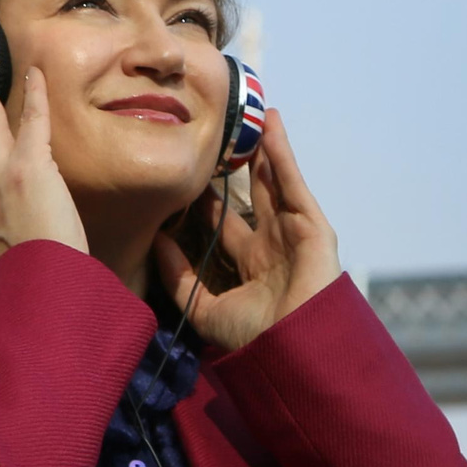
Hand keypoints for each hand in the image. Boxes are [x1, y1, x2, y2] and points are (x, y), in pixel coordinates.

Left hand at [153, 112, 342, 351]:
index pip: (223, 226)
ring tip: (246, 119)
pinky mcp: (311, 224)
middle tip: (213, 140)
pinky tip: (270, 126)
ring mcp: (293, 233)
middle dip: (234, 171)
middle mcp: (271, 246)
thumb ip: (178, 275)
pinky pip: (292, 182)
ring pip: (273, 183)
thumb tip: (155, 239)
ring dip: (262, 151)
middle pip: (250, 197)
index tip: (185, 177)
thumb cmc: (252, 336)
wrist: (292, 347)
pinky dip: (282, 153)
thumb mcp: (202, 308)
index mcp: (248, 267)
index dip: (206, 202)